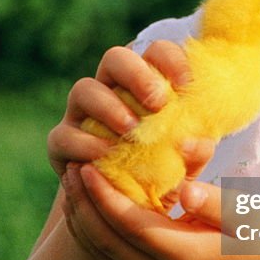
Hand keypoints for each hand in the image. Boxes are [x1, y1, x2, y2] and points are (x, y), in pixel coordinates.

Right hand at [47, 40, 190, 179]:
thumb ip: (196, 151)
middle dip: (136, 74)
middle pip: (115, 58)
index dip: (171, 60)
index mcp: (146, 85)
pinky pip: (64, 135)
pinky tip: (107, 155)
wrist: (129, 207)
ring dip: (109, 107)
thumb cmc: (164, 174)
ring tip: (131, 129)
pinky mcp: (62, 143)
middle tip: (157, 103)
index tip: (187, 83)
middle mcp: (111, 91)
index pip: (156, 53)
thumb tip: (196, 142)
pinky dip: (85, 144)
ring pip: (84, 89)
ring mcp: (82, 115)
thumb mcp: (187, 165)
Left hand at [61, 140, 259, 259]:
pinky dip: (87, 231)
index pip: (131, 225)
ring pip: (100, 253)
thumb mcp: (242, 212)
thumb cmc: (252, 229)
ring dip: (80, 218)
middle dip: (83, 204)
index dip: (105, 197)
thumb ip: (213, 201)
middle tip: (70, 168)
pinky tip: (81, 205)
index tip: (88, 167)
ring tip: (70, 181)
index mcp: (183, 255)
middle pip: (106, 241)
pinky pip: (105, 256)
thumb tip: (186, 188)